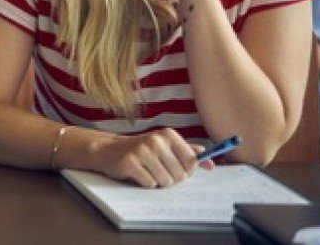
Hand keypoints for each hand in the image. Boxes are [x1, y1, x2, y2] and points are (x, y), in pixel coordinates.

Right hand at [93, 128, 209, 187]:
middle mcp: (156, 140)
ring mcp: (142, 151)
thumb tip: (211, 163)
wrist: (108, 149)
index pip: (192, 162)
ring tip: (148, 172)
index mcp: (169, 135)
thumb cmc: (141, 150)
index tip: (175, 168)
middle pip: (180, 175)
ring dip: (158, 182)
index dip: (185, 171)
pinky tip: (138, 174)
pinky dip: (145, 183)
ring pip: (165, 181)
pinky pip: (149, 183)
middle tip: (157, 170)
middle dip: (170, 178)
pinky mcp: (129, 162)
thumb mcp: (165, 146)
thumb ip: (188, 153)